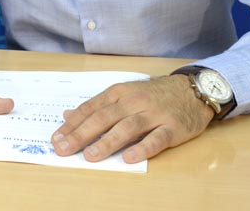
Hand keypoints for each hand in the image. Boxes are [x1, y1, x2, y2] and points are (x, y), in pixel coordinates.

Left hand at [51, 74, 213, 162]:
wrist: (193, 90)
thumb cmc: (154, 94)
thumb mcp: (123, 94)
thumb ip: (97, 106)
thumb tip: (68, 115)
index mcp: (118, 93)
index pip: (90, 109)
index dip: (72, 124)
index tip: (56, 137)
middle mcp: (133, 101)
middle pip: (103, 118)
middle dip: (80, 134)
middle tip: (63, 148)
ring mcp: (153, 114)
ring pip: (126, 128)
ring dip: (106, 142)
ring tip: (90, 156)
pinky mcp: (172, 128)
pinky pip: (156, 139)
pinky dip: (142, 149)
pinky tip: (128, 158)